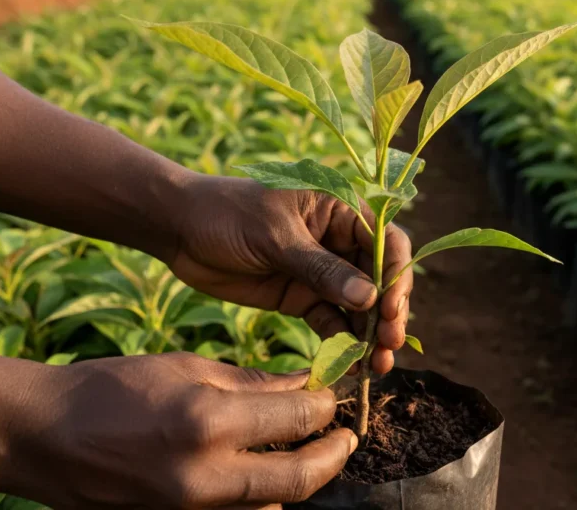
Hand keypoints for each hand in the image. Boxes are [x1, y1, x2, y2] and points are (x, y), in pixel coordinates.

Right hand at [0, 353, 354, 508]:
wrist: (41, 435)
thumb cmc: (110, 388)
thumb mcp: (184, 367)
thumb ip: (249, 381)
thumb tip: (303, 381)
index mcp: (208, 422)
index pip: (296, 418)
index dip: (325, 405)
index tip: (333, 395)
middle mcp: (205, 475)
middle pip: (299, 478)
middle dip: (333, 455)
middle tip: (347, 437)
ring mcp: (190, 509)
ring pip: (273, 506)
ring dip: (300, 480)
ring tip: (309, 452)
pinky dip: (262, 499)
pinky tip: (267, 474)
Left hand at [167, 175, 413, 373]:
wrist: (179, 229)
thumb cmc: (228, 214)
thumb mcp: (276, 237)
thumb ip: (322, 269)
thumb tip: (370, 299)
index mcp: (340, 210)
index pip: (386, 242)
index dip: (396, 276)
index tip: (390, 309)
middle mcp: (338, 241)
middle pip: (380, 279)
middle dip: (388, 313)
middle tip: (389, 345)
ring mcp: (321, 272)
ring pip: (359, 306)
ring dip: (371, 334)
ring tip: (377, 366)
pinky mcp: (301, 297)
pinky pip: (331, 322)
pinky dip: (342, 343)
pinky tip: (351, 365)